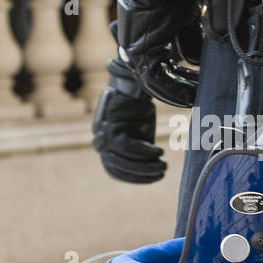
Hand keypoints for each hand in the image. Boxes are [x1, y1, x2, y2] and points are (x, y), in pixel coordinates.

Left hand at [92, 58, 167, 182]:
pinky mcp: (109, 124)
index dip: (134, 177)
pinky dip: (143, 152)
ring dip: (143, 166)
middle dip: (139, 173)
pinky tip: (159, 152)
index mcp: (106, 146)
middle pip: (115, 167)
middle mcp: (100, 140)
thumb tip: (152, 167)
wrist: (133, 83)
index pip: (114, 170)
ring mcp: (102, 132)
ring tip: (163, 166)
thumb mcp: (139, 132)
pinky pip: (126, 145)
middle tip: (161, 173)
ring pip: (120, 158)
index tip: (154, 178)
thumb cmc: (138, 109)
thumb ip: (138, 150)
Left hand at [114, 0, 199, 107]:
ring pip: (154, 83)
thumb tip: (194, 61)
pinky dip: (173, 89)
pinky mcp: (138, 53)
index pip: (158, 64)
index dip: (176, 78)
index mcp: (144, 36)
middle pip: (155, 78)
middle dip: (176, 90)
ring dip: (175, 93)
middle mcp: (135, 45)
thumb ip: (189, 42)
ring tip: (193, 100)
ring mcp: (134, 50)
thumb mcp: (185, 20)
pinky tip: (187, 96)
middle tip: (193, 98)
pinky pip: (156, 80)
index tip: (192, 84)